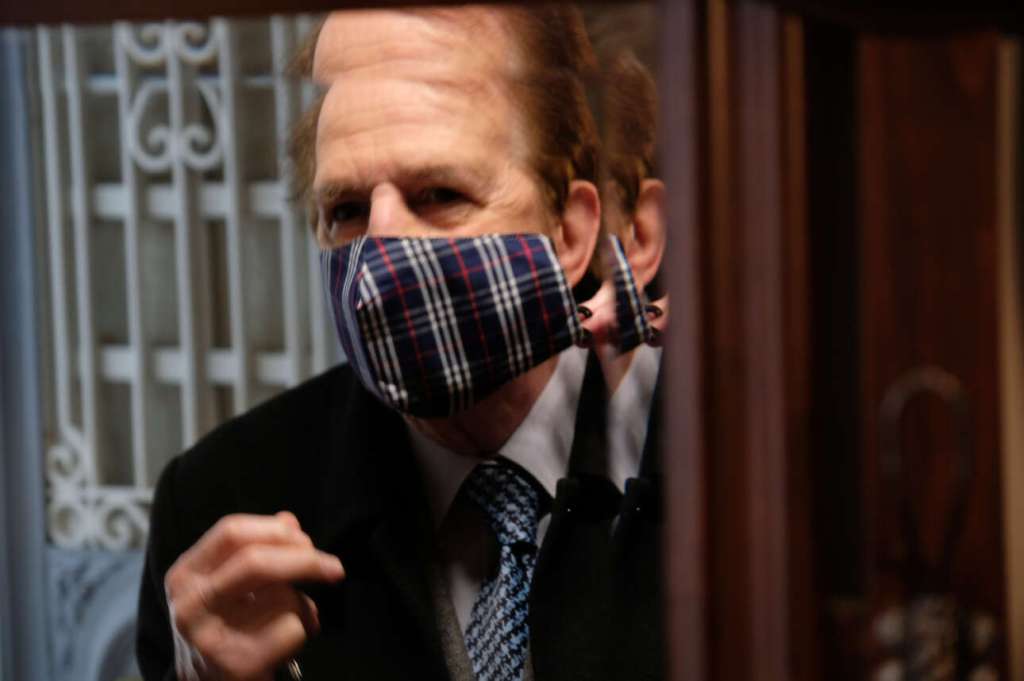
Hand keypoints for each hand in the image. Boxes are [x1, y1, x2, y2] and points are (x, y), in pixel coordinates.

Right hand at [164, 511, 344, 680]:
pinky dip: (304, 629)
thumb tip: (289, 521)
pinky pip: (292, 629)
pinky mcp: (238, 665)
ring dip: (303, 604)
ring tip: (292, 619)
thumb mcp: (230, 582)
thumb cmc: (225, 626)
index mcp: (186, 574)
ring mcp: (210, 637)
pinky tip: (289, 643)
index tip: (304, 539)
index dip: (274, 530)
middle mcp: (191, 604)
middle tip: (333, 567)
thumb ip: (257, 548)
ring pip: (281, 597)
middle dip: (304, 559)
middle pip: (255, 561)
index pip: (231, 532)